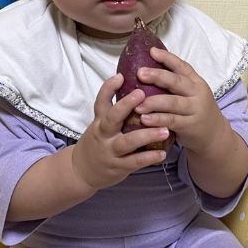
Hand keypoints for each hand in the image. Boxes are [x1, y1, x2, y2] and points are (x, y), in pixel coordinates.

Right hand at [72, 74, 170, 191]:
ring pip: (127, 142)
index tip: (120, 76)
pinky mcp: (118, 167)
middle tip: (142, 94)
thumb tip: (137, 87)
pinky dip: (148, 158)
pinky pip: (134, 161)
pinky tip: (162, 153)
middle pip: (112, 118)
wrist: (82, 171)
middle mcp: (103, 134)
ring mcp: (110, 151)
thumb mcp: (101, 124)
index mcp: (100, 121)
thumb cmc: (98, 142)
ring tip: (165, 130)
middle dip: (125, 105)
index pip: (101, 101)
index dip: (108, 88)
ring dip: (146, 135)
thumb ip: (116, 110)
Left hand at [133, 48, 226, 151]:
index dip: (167, 58)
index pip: (182, 66)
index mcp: (196, 82)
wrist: (215, 135)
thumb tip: (149, 69)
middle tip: (140, 73)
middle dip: (157, 76)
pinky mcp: (190, 126)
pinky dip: (158, 119)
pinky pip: (172, 121)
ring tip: (137, 104)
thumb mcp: (192, 94)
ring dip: (154, 102)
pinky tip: (145, 119)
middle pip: (176, 82)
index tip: (152, 51)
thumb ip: (176, 83)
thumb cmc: (196, 110)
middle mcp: (196, 93)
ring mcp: (194, 110)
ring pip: (173, 103)